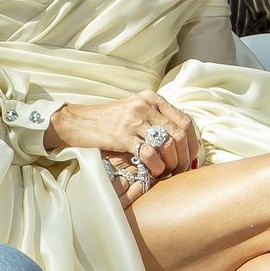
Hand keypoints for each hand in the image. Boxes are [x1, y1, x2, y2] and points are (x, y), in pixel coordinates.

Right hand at [46, 92, 197, 182]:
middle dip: (185, 156)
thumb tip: (181, 142)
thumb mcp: (134, 111)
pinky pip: (149, 153)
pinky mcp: (122, 135)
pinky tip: (154, 172)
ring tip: (168, 172)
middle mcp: (146, 105)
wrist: (77, 122)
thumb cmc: (107, 121)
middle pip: (180, 133)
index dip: (193, 142)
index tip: (190, 158)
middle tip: (180, 170)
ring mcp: (134, 119)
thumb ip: (156, 120)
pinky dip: (157, 166)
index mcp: (152, 98)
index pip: (185, 120)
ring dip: (172, 162)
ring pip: (168, 143)